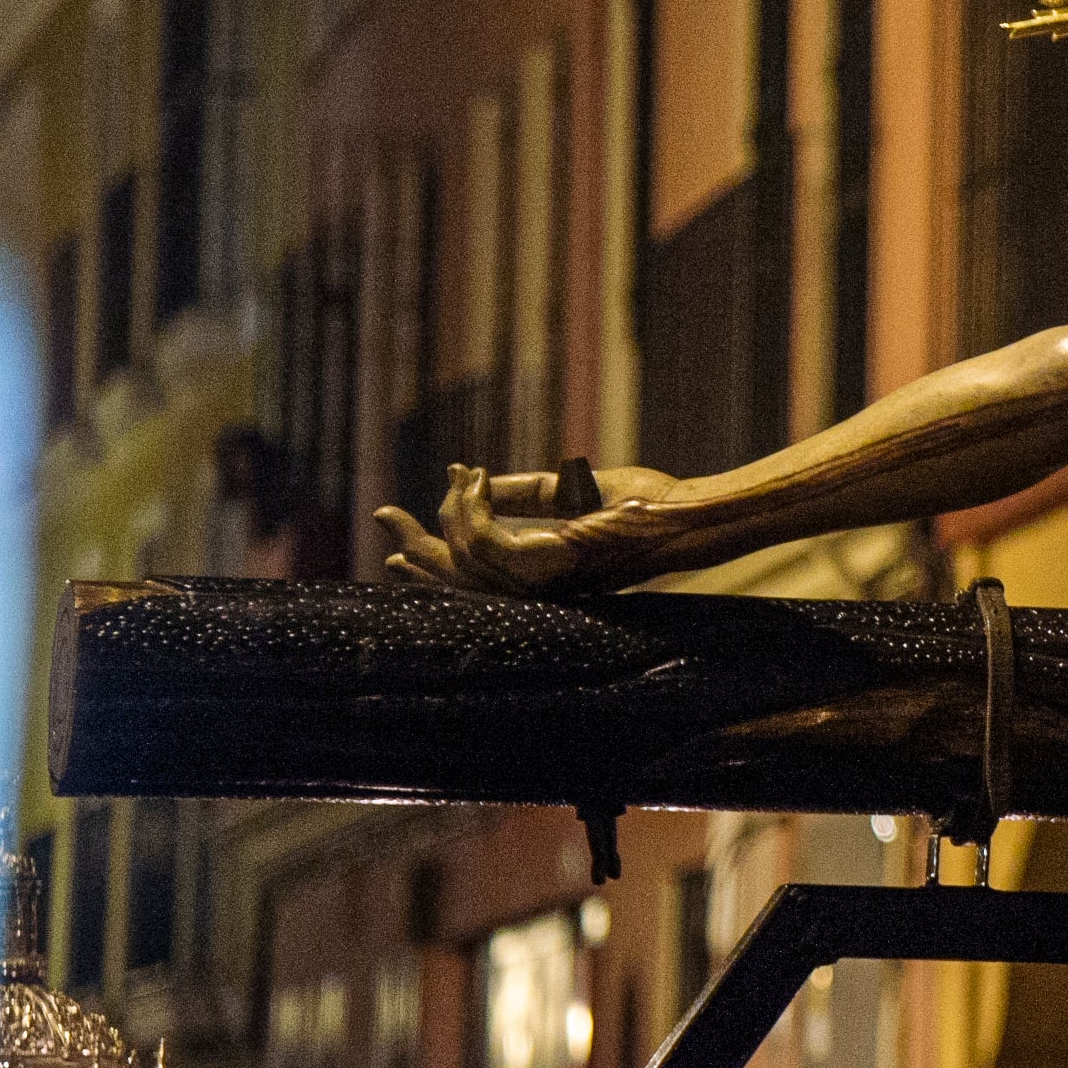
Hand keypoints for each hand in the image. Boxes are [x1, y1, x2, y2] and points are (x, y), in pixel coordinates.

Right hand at [374, 462, 676, 595]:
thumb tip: (482, 484)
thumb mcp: (576, 492)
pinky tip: (475, 482)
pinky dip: (473, 512)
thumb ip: (529, 494)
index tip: (405, 514)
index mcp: (539, 577)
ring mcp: (543, 582)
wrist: (684, 512)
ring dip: (451, 516)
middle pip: (454, 582)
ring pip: (465, 560)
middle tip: (383, 515)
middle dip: (414, 548)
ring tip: (457, 479)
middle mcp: (537, 588)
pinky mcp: (552, 564)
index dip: (432, 551)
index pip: (470, 578)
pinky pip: (487, 545)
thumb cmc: (644, 503)